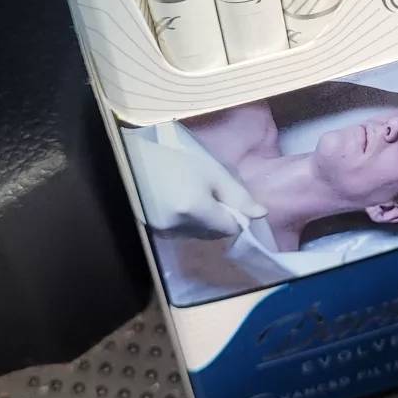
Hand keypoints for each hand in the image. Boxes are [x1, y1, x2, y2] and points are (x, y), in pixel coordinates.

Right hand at [125, 134, 265, 237]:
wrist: (136, 163)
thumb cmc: (175, 162)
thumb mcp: (211, 172)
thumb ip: (238, 195)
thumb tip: (261, 214)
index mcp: (196, 209)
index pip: (230, 229)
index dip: (235, 216)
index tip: (227, 199)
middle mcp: (180, 227)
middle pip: (215, 234)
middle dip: (219, 219)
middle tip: (209, 194)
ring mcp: (167, 233)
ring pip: (199, 235)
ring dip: (203, 223)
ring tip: (191, 197)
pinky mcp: (157, 234)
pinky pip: (183, 235)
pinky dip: (187, 224)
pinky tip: (178, 204)